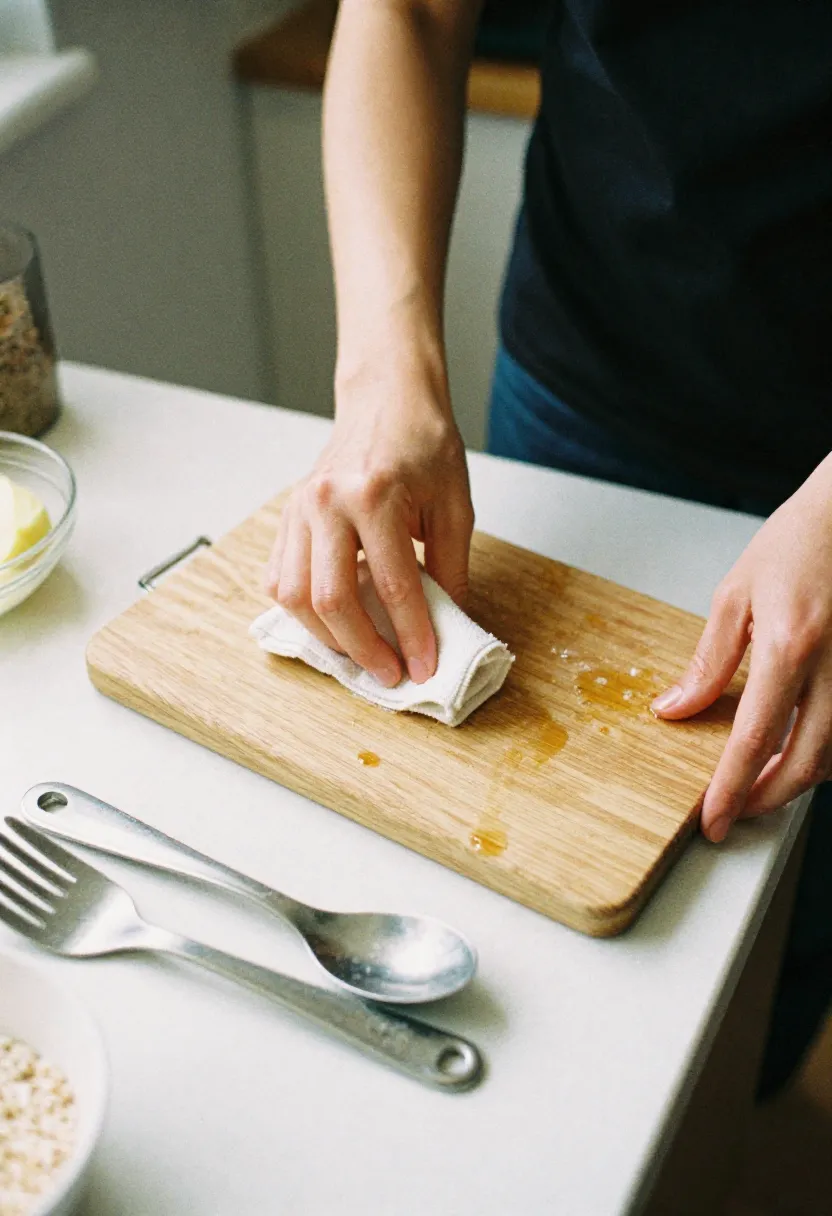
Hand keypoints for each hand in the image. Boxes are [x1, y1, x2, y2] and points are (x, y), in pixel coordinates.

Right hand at [265, 363, 473, 687]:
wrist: (386, 400)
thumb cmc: (423, 446)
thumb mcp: (455, 506)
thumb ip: (451, 568)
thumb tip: (447, 625)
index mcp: (375, 495)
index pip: (393, 586)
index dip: (411, 635)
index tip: (425, 666)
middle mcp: (327, 502)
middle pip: (331, 600)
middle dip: (364, 648)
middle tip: (391, 673)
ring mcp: (299, 508)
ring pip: (295, 596)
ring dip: (328, 636)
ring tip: (361, 654)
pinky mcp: (286, 517)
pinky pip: (280, 578)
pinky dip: (302, 611)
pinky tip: (332, 624)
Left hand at [652, 456, 831, 842]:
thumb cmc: (802, 539)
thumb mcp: (736, 594)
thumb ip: (709, 661)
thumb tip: (676, 707)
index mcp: (790, 645)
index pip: (756, 740)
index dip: (732, 789)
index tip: (714, 820)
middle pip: (806, 763)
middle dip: (769, 799)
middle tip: (736, 810)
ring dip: (799, 779)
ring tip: (762, 781)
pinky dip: (827, 752)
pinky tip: (800, 747)